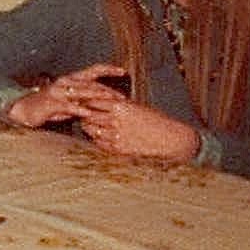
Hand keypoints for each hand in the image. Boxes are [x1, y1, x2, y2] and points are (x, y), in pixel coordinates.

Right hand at [3, 64, 127, 128]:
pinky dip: (81, 110)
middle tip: (122, 98)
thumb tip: (105, 101)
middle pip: (91, 83)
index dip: (108, 69)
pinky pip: (69, 107)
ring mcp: (58, 92)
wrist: (25, 110)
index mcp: (71, 79)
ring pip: (82, 92)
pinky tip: (90, 114)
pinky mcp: (52, 103)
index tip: (123, 71)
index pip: (93, 70)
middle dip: (108, 90)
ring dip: (98, 97)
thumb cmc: (50, 107)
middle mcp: (65, 82)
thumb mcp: (70, 101)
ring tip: (111, 101)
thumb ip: (85, 99)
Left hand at [80, 98, 199, 161]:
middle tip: (78, 114)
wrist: (171, 139)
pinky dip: (96, 139)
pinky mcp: (119, 148)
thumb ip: (117, 105)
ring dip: (88, 127)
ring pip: (91, 130)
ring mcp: (116, 135)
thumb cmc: (155, 120)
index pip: (93, 101)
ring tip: (87, 125)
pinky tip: (98, 137)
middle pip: (88, 115)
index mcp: (120, 105)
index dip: (85, 101)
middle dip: (82, 114)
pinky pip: (99, 143)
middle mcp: (116, 120)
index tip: (80, 101)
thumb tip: (98, 102)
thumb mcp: (136, 107)